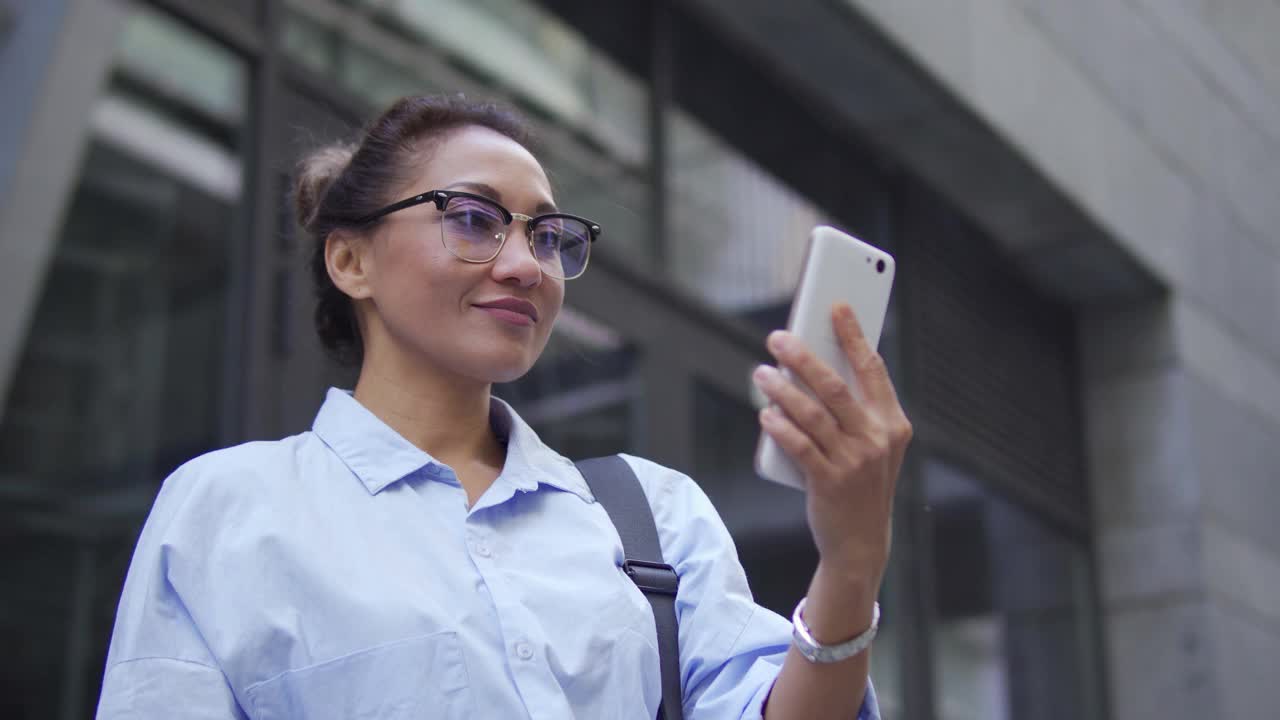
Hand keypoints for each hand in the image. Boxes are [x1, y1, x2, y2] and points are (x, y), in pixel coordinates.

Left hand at [753, 304, 911, 606]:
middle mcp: (877, 439)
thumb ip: (853, 412)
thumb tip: (814, 367)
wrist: (860, 542)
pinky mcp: (830, 482)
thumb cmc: (860, 484)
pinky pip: (799, 445)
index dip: (854, 335)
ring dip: (782, 389)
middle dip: (804, 358)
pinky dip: (780, 426)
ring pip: (812, 414)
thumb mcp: (872, 447)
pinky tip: (766, 414)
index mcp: (893, 424)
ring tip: (761, 374)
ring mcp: (854, 461)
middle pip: (835, 386)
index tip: (836, 307)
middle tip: (778, 338)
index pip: (872, 369)